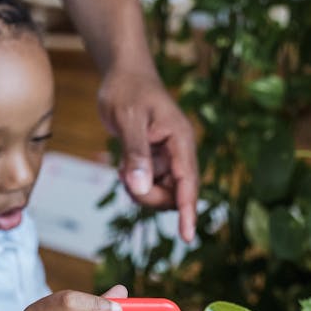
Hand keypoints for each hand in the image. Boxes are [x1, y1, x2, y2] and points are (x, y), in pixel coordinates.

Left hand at [98, 66, 197, 242]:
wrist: (123, 73)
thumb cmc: (128, 89)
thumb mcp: (129, 119)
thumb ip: (136, 154)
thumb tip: (139, 187)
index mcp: (181, 140)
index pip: (188, 184)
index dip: (187, 212)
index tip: (186, 237)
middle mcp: (179, 152)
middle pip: (173, 195)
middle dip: (148, 196)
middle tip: (124, 175)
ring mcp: (167, 158)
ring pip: (160, 193)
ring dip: (139, 190)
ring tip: (122, 166)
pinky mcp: (155, 160)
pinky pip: (149, 185)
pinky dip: (134, 183)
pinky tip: (123, 165)